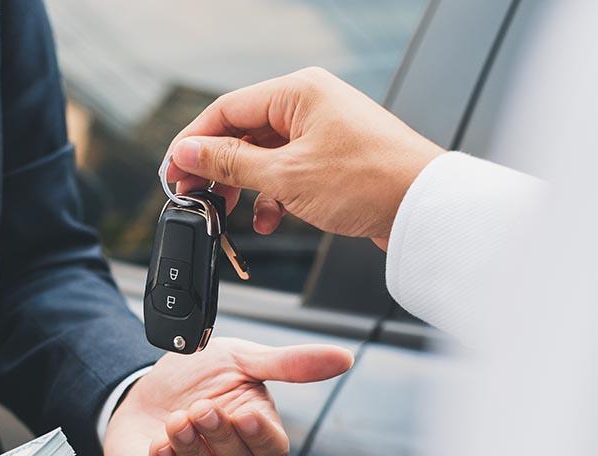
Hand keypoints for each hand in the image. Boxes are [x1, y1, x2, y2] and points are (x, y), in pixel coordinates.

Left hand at [104, 337, 352, 455]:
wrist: (140, 388)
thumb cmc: (195, 380)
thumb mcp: (240, 360)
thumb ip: (288, 363)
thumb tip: (344, 358)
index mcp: (252, 433)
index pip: (272, 449)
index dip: (261, 436)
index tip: (245, 415)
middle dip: (219, 436)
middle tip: (202, 408)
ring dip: (189, 447)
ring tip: (176, 419)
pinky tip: (159, 445)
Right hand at [165, 67, 444, 248]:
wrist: (424, 209)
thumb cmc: (369, 182)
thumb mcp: (285, 176)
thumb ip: (229, 164)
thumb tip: (187, 153)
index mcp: (298, 92)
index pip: (226, 110)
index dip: (192, 143)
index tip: (172, 173)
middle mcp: (309, 104)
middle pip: (242, 133)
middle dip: (217, 170)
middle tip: (195, 198)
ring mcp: (322, 131)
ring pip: (263, 157)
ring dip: (244, 188)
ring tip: (230, 214)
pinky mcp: (332, 158)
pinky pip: (286, 172)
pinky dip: (272, 197)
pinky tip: (269, 220)